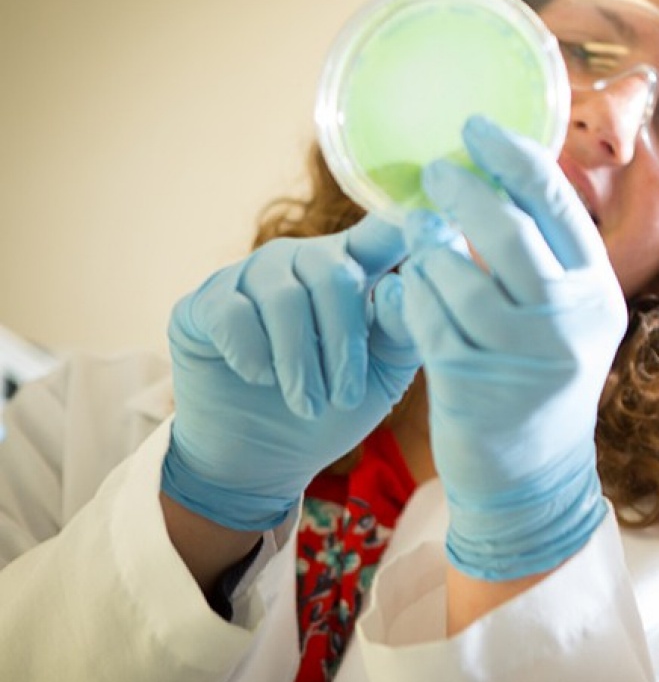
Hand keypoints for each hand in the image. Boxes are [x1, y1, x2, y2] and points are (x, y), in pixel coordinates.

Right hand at [162, 215, 419, 530]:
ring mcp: (247, 278)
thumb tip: (402, 287)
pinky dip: (252, 355)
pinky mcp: (202, 305)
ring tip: (307, 405)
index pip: (379, 234)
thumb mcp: (382, 377)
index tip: (432, 221)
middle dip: (343, 344)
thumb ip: (402, 331)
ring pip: (282, 298)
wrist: (264, 460)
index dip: (402, 225)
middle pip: (332, 274)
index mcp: (350, 269)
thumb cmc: (331, 409)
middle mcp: (298, 261)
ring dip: (299, 362)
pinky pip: (231, 314)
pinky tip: (259, 379)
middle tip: (345, 398)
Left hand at [401, 116, 626, 580]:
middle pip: (508, 230)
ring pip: (458, 273)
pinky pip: (426, 315)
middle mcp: (568, 319)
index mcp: (597, 293)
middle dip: (465, 190)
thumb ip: (548, 258)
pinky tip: (409, 285)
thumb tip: (502, 176)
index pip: (557, 204)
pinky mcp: (471, 381)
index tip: (476, 127)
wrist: (533, 479)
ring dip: (430, 246)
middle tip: (437, 169)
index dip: (514, 156)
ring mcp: (521, 354)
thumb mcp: (568, 318)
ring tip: (419, 235)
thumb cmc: (542, 382)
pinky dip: (412, 292)